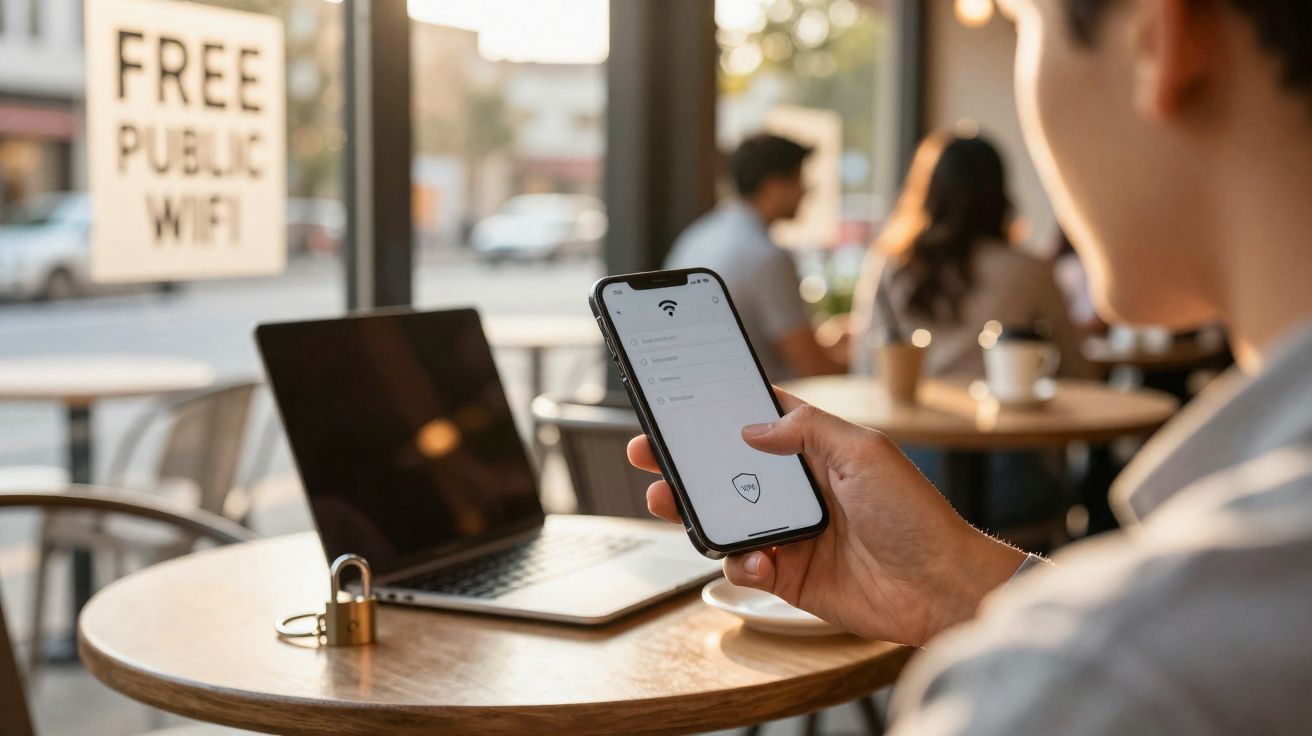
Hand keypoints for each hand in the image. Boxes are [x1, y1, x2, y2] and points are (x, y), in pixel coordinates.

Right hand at [627, 389, 1025, 645]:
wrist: (940, 587)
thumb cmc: (915, 514)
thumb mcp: (864, 452)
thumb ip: (808, 430)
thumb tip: (753, 427)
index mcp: (816, 451)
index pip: (757, 423)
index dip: (718, 414)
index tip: (678, 404)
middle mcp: (798, 490)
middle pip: (726, 471)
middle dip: (684, 463)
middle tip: (647, 455)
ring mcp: (791, 533)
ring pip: (725, 518)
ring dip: (693, 511)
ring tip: (667, 501)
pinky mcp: (790, 575)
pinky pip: (744, 565)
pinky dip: (740, 561)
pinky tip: (758, 559)